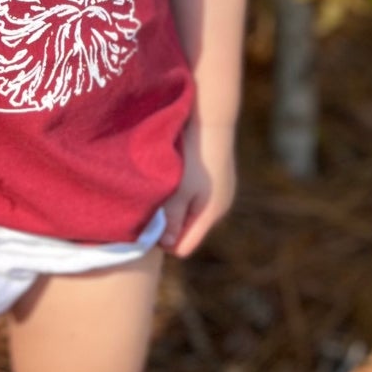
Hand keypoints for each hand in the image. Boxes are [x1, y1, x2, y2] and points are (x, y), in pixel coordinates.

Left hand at [161, 119, 236, 257]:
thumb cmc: (192, 157)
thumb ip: (172, 219)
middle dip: (170, 225)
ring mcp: (222, 193)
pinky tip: (176, 178)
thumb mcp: (177, 191)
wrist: (212, 123)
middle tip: (152, 207)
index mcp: (210, 215)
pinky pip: (198, 199)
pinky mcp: (219, 180)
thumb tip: (167, 246)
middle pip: (188, 232)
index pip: (184, 248)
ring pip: (192, 214)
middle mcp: (220, 208)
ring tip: (163, 190)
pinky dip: (185, 194)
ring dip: (177, 208)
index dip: (164, 242)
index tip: (148, 224)